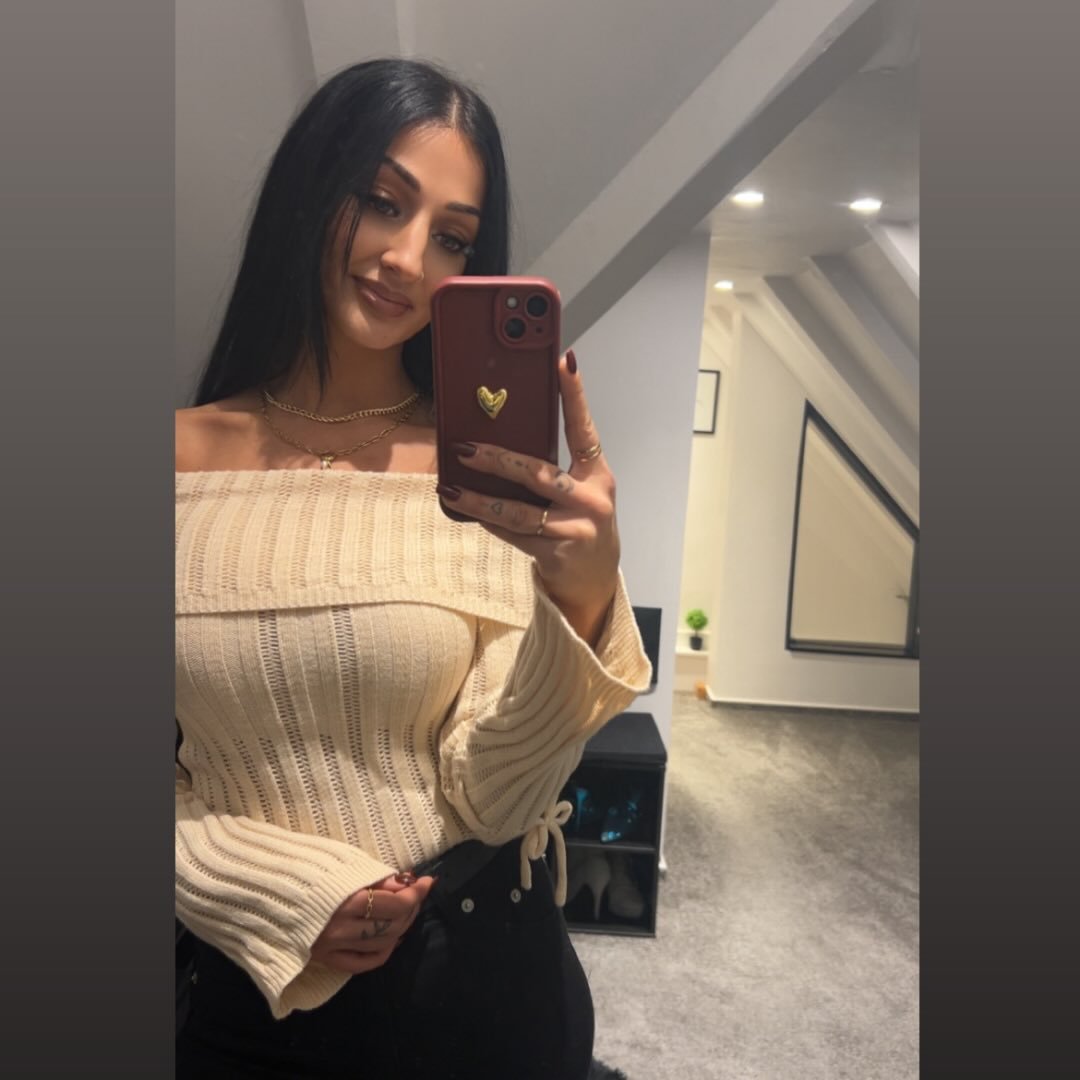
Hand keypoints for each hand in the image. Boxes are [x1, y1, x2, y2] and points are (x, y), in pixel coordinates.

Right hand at [310, 873, 435, 974]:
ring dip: (402, 928)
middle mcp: (341, 929)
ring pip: (383, 945)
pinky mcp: (324, 959)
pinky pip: (363, 964)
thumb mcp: (338, 862)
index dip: (417, 892)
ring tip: (406, 911)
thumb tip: (402, 884)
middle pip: (393, 925)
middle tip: (416, 893)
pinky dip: (383, 951)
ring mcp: (332, 948)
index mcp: (345, 901)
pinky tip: (391, 938)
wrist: (259, 889)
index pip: (396, 904)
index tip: (427, 880)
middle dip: (411, 908)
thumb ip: (372, 876)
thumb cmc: (299, 867)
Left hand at [437, 349, 619, 646]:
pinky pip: (514, 534)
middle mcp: (591, 498)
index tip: (563, 360)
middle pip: (539, 473)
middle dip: (497, 460)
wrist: (595, 578)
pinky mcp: (558, 553)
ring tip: (450, 490)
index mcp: (597, 473)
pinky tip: (467, 511)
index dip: (574, 395)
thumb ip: (552, 467)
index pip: (583, 428)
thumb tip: (500, 437)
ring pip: (518, 510)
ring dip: (479, 500)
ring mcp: (577, 528)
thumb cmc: (580, 522)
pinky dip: (488, 522)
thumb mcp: (577, 490)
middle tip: (463, 448)